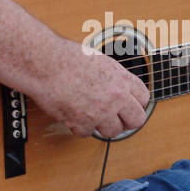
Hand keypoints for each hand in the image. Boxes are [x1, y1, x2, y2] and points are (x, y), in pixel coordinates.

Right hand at [31, 37, 149, 138]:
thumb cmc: (66, 57)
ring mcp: (100, 112)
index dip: (137, 103)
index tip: (130, 105)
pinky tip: (75, 114)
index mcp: (121, 79)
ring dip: (103, 125)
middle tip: (118, 118)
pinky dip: (80, 127)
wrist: (45, 64)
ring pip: (112, 131)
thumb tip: (119, 88)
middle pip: (136, 120)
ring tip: (92, 114)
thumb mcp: (100, 61)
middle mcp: (115, 98)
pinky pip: (87, 133)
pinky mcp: (82, 123)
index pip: (144, 98)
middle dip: (128, 120)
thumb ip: (114, 77)